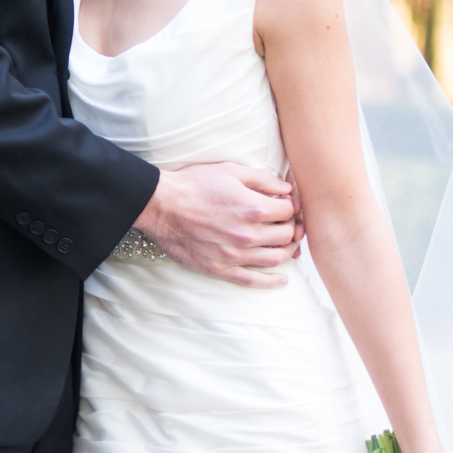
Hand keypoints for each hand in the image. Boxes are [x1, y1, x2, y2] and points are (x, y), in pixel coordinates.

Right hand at [134, 162, 301, 286]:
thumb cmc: (193, 184)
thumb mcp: (230, 170)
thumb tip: (286, 189)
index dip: (290, 206)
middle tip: (287, 224)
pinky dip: (271, 282)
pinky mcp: (220, 269)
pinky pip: (252, 280)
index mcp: (253, 208)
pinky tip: (282, 280)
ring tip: (287, 246)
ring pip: (275, 258)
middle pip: (286, 236)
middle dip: (291, 228)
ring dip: (287, 252)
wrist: (160, 205)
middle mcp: (248, 234)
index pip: (288, 212)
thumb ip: (263, 179)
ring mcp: (234, 255)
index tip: (284, 205)